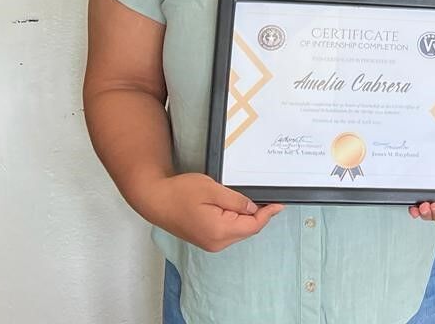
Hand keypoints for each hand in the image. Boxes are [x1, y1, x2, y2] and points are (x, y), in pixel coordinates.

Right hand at [144, 173, 283, 251]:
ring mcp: (210, 243)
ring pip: (239, 231)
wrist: (155, 200)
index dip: (268, 214)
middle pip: (247, 230)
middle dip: (258, 215)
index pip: (253, 226)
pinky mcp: (205, 239)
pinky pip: (228, 231)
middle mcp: (216, 242)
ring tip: (246, 200)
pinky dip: (236, 221)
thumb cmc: (179, 192)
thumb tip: (253, 208)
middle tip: (265, 197)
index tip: (279, 204)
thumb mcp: (212, 189)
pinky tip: (234, 208)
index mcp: (219, 231)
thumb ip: (236, 201)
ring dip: (246, 218)